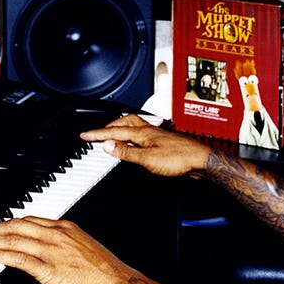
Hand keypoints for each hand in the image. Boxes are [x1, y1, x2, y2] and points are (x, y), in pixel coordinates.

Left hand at [0, 216, 138, 283]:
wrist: (116, 282)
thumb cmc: (105, 269)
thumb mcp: (83, 247)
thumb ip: (65, 244)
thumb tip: (50, 249)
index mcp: (65, 227)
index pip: (29, 220)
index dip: (10, 223)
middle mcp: (55, 235)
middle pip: (17, 226)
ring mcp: (51, 251)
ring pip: (14, 240)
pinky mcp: (48, 269)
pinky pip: (18, 258)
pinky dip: (2, 256)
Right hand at [81, 115, 211, 177]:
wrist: (200, 160)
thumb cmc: (179, 158)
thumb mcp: (147, 159)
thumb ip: (126, 152)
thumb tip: (107, 145)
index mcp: (142, 133)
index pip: (113, 132)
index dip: (97, 134)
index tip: (84, 135)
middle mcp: (149, 131)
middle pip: (123, 123)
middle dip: (108, 127)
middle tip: (97, 133)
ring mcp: (157, 135)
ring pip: (134, 125)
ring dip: (121, 128)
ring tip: (112, 134)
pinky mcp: (163, 142)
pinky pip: (142, 133)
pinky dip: (132, 136)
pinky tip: (135, 143)